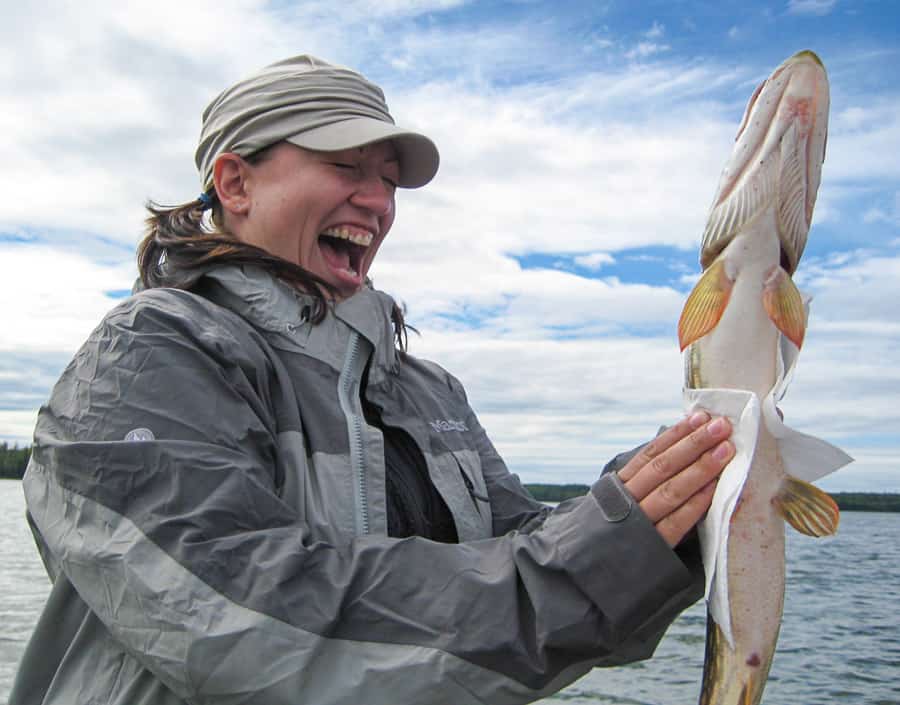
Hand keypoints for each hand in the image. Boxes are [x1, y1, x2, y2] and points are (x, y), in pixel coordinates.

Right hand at [617, 412, 733, 546]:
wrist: (589, 575)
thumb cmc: (613, 534)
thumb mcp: (617, 504)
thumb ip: (643, 484)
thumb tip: (680, 453)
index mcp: (620, 486)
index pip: (650, 453)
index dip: (676, 435)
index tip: (699, 417)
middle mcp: (627, 500)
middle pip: (663, 466)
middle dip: (694, 444)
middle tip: (721, 426)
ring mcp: (639, 524)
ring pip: (671, 490)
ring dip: (701, 469)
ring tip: (725, 451)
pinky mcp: (652, 548)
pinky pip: (677, 522)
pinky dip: (696, 504)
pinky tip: (714, 488)